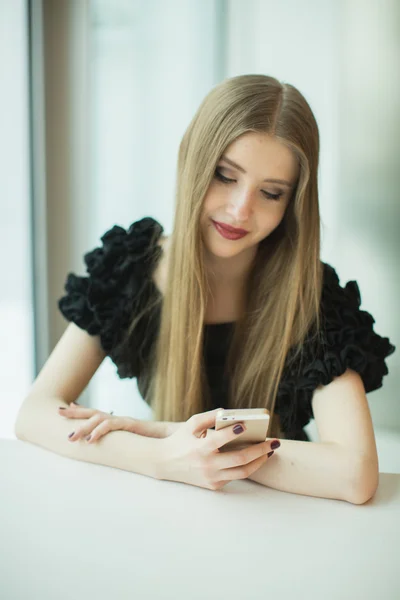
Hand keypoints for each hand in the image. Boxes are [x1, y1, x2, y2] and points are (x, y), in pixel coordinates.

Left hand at [58, 402, 172, 442]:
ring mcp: (124, 421)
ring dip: (83, 427)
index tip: (65, 408)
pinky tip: (90, 439)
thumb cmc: (154, 441)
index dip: (80, 410)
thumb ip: (122, 441)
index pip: (95, 414)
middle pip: (93, 412)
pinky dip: (100, 431)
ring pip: (99, 419)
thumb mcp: (133, 441)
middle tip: (58, 412)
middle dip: (75, 412)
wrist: (173, 438)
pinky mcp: (131, 425)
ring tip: (70, 437)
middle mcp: (119, 419)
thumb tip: (113, 447)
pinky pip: (112, 425)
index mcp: (118, 422)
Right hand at [157, 407, 278, 490]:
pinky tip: (256, 457)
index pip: (219, 440)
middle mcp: (207, 465)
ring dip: (259, 461)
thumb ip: (210, 417)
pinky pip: (235, 476)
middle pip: (239, 459)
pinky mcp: (214, 485)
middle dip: (260, 450)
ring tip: (270, 451)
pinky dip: (247, 466)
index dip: (232, 433)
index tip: (245, 425)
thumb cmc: (181, 439)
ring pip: (242, 472)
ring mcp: (211, 477)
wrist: (165, 463)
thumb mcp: (191, 424)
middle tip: (274, 442)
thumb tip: (229, 413)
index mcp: (200, 448)